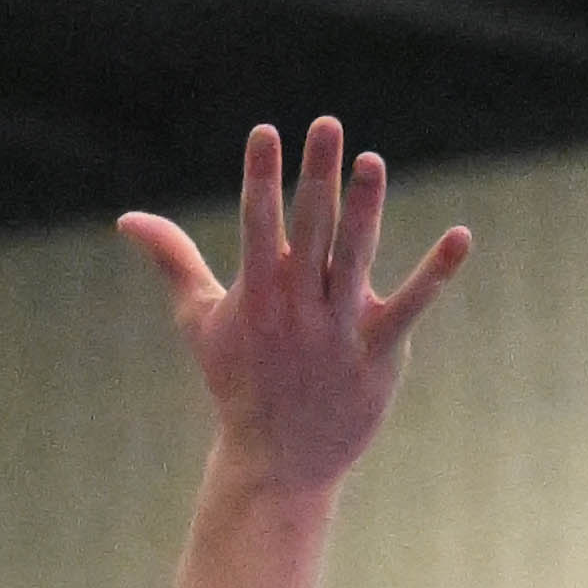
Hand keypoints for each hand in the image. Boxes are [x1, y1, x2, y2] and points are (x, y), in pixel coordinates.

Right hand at [118, 113, 467, 499]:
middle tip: (327, 125)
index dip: (261, 176)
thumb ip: (172, 260)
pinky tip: (460, 237)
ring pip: (354, 259)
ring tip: (371, 162)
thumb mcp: (200, 318)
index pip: (257, 223)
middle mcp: (296, 305)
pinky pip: (410, 307)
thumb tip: (127, 218)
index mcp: (256, 292)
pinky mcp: (377, 352)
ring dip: (364, 210)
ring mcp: (337, 330)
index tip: (266, 131)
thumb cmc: (237, 382)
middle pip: (309, 230)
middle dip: (316, 177)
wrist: (277, 461)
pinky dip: (436, 274)